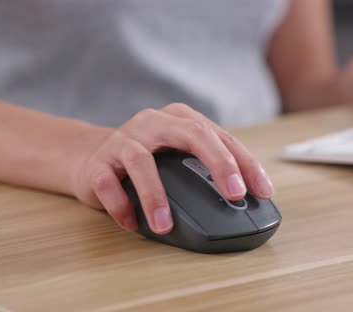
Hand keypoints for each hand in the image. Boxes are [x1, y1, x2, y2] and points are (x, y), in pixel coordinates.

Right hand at [70, 103, 273, 233]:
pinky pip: (109, 183)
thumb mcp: (179, 156)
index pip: (220, 137)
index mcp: (180, 119)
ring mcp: (124, 139)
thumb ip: (206, 169)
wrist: (89, 157)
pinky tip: (132, 224)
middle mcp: (154, 122)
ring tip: (165, 226)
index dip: (245, 163)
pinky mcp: (99, 162)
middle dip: (219, 163)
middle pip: (192, 134)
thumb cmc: (146, 159)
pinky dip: (121, 206)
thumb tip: (245, 200)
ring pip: (142, 161)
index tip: (263, 190)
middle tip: (234, 194)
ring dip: (155, 197)